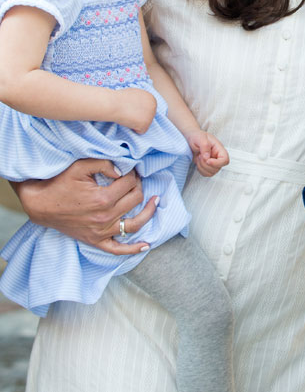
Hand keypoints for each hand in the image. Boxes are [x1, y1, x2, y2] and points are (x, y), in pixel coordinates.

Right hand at [12, 159, 155, 254]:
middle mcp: (104, 217)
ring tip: (155, 201)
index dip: (132, 173)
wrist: (40, 203)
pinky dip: (133, 249)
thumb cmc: (60, 183)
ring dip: (148, 212)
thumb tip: (123, 170)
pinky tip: (146, 245)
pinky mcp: (95, 241)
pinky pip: (117, 249)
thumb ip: (104, 164)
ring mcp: (100, 232)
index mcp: (102, 199)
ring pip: (134, 224)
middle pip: (135, 200)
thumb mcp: (80, 166)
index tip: (130, 169)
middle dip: (138, 186)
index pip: (129, 183)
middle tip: (135, 179)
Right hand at [114, 88, 156, 133]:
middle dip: (137, 118)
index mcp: (151, 98)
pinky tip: (127, 121)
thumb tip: (140, 105)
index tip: (130, 108)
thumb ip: (140, 100)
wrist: (113, 104)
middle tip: (128, 113)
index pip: (146, 110)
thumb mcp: (134, 94)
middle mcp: (154, 106)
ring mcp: (151, 115)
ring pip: (143, 125)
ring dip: (135, 123)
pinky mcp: (146, 123)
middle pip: (147, 118)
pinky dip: (133, 129)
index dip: (136, 111)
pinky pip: (140, 131)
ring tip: (127, 115)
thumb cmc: (119, 99)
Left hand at [185, 130, 229, 176]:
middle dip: (206, 164)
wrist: (191, 139)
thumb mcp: (200, 138)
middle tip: (200, 155)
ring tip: (199, 157)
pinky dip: (200, 170)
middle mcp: (218, 157)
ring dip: (202, 167)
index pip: (225, 160)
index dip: (217, 163)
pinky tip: (198, 162)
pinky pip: (206, 174)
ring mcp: (213, 163)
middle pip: (217, 168)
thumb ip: (205, 146)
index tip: (208, 160)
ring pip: (211, 172)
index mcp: (219, 149)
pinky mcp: (207, 167)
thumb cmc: (197, 136)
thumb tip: (207, 157)